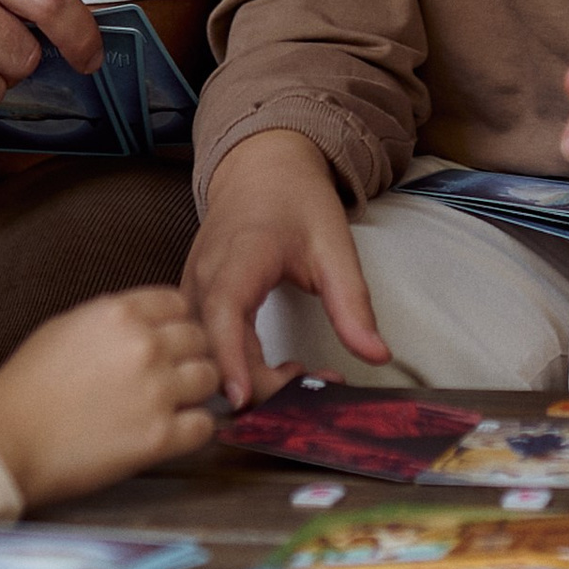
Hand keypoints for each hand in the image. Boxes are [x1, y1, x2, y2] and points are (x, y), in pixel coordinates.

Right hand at [0, 288, 219, 503]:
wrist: (5, 440)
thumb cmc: (25, 387)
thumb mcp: (66, 327)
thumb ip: (111, 320)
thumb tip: (140, 323)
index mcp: (120, 313)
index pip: (178, 303)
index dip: (175, 324)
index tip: (168, 342)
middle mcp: (144, 345)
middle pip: (199, 339)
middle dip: (189, 356)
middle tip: (174, 377)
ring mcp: (155, 390)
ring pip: (209, 378)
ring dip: (195, 391)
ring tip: (175, 405)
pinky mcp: (158, 437)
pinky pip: (203, 426)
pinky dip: (194, 429)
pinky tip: (174, 433)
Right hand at [186, 128, 391, 408]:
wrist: (260, 168)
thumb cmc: (295, 202)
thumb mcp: (334, 246)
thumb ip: (353, 303)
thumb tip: (378, 356)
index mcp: (238, 256)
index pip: (224, 314)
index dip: (230, 360)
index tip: (246, 399)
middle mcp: (203, 278)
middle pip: (214, 349)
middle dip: (261, 385)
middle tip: (317, 383)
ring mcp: (191, 292)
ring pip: (204, 355)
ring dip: (249, 381)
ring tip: (301, 371)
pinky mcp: (191, 304)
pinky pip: (202, 348)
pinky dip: (236, 370)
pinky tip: (275, 366)